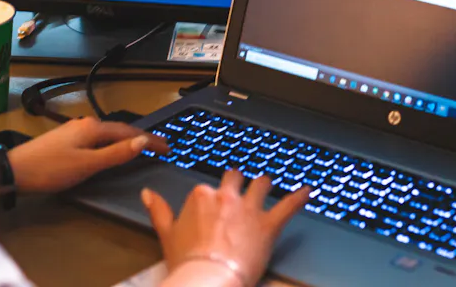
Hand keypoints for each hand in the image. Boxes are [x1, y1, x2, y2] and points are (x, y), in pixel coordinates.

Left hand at [5, 117, 168, 193]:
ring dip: (126, 140)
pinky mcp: (66, 139)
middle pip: (119, 130)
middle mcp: (85, 124)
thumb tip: (142, 140)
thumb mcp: (87, 165)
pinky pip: (97, 139)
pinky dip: (111, 143)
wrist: (15, 170)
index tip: (168, 147)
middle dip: (141, 138)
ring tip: (141, 148)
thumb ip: (116, 154)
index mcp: (93, 128)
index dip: (150, 140)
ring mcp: (74, 130)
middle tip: (160, 148)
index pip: (129, 131)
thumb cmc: (51, 169)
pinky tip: (111, 150)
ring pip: (107, 134)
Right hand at [142, 171, 309, 286]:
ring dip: (265, 184)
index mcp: (201, 195)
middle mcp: (226, 196)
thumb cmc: (187, 260)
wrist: (208, 278)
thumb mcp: (167, 234)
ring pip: (261, 185)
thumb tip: (147, 194)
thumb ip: (158, 210)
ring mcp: (248, 209)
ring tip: (269, 183)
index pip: (210, 187)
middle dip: (240, 181)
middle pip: (236, 178)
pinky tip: (308, 191)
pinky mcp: (268, 225)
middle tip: (243, 186)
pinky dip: (299, 197)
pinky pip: (288, 206)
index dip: (214, 196)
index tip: (216, 202)